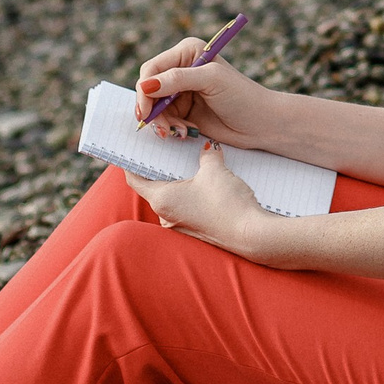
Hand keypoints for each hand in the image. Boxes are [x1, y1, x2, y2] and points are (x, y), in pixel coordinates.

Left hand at [132, 143, 273, 257]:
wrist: (251, 235)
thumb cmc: (226, 204)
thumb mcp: (214, 170)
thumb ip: (207, 155)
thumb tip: (207, 149)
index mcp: (162, 200)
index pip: (135, 180)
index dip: (133, 163)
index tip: (135, 149)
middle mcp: (165, 216)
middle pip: (154, 188)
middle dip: (161, 168)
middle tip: (169, 148)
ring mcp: (180, 227)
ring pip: (172, 198)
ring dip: (179, 182)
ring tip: (191, 163)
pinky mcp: (195, 231)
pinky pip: (185, 208)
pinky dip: (190, 194)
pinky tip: (206, 184)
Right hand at [134, 38, 271, 147]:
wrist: (262, 124)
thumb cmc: (242, 96)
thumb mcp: (210, 81)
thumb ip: (177, 79)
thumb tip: (145, 84)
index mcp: (187, 52)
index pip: (152, 68)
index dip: (145, 90)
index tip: (145, 111)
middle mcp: (181, 70)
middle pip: (149, 90)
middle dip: (154, 111)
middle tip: (164, 130)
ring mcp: (181, 92)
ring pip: (155, 109)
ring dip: (164, 124)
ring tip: (183, 132)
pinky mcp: (184, 112)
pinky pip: (165, 121)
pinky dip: (172, 129)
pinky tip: (188, 132)